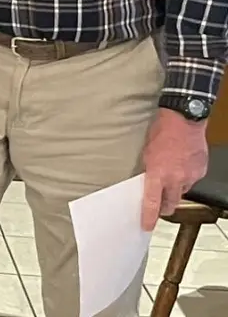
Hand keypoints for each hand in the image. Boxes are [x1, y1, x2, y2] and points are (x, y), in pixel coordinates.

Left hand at [140, 108, 209, 230]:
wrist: (184, 121)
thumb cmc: (162, 132)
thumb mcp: (146, 153)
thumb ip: (149, 171)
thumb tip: (148, 183)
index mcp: (157, 174)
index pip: (152, 202)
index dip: (149, 217)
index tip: (146, 226)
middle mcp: (175, 178)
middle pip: (171, 203)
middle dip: (165, 206)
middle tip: (160, 205)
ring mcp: (190, 176)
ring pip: (182, 191)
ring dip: (175, 188)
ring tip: (171, 174)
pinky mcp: (200, 171)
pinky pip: (192, 180)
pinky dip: (186, 177)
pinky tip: (182, 165)